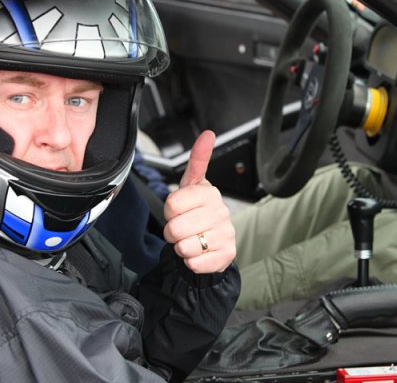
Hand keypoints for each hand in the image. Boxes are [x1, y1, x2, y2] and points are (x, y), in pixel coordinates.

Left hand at [163, 130, 235, 273]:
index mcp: (209, 192)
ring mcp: (226, 234)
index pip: (172, 203)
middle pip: (175, 228)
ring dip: (181, 247)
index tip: (178, 209)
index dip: (169, 210)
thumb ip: (197, 160)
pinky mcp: (226, 255)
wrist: (211, 242)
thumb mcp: (192, 185)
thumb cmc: (196, 211)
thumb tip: (208, 133)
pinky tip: (199, 253)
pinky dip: (190, 262)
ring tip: (191, 240)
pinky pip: (194, 263)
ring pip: (184, 247)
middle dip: (172, 232)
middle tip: (183, 228)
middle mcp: (221, 211)